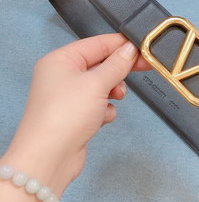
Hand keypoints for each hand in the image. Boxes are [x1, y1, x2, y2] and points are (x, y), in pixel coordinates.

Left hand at [2, 34, 149, 195]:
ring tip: (116, 98)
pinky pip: (98, 104)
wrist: (50, 157)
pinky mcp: (76, 115)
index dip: (121, 45)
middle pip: (100, 65)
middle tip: (145, 68)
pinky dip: (104, 109)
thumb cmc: (68, 113)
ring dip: (112, 91)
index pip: (97, 44)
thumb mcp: (97, 83)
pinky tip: (101, 118)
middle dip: (119, 70)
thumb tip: (131, 48)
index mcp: (61, 60)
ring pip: (101, 85)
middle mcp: (63, 76)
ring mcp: (69, 97)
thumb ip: (117, 64)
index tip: (145, 47)